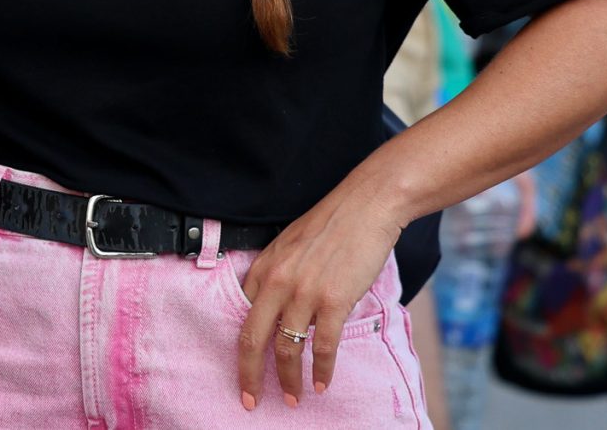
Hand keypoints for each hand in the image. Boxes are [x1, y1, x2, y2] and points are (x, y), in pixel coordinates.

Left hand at [234, 179, 404, 409]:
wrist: (366, 206)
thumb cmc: (331, 224)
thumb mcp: (289, 245)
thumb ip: (277, 276)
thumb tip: (273, 309)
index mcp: (264, 267)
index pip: (242, 318)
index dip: (240, 352)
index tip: (243, 373)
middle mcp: (278, 282)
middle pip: (253, 341)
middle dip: (250, 377)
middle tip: (251, 401)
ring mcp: (305, 292)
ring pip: (287, 349)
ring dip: (289, 380)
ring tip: (294, 398)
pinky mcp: (334, 301)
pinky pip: (323, 347)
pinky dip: (322, 371)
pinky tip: (323, 384)